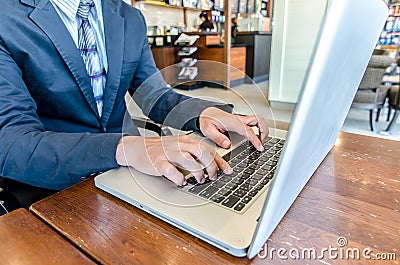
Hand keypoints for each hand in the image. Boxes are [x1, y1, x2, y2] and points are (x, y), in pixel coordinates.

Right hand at [115, 135, 232, 184]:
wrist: (135, 148)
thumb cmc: (159, 150)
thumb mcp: (179, 148)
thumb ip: (193, 154)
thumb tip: (212, 165)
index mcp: (186, 141)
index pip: (208, 149)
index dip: (220, 161)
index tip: (228, 170)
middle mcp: (179, 145)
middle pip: (202, 152)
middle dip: (211, 166)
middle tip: (212, 176)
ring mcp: (168, 153)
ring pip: (189, 160)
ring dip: (198, 172)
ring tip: (199, 180)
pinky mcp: (157, 162)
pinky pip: (171, 170)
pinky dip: (178, 178)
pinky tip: (181, 182)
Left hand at [199, 107, 267, 150]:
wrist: (206, 113)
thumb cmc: (207, 120)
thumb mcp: (208, 130)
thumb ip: (217, 137)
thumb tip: (227, 144)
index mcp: (233, 122)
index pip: (248, 130)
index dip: (256, 139)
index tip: (260, 147)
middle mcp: (239, 120)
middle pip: (259, 120)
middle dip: (264, 131)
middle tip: (262, 143)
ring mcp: (241, 120)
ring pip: (258, 120)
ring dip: (263, 129)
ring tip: (261, 141)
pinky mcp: (241, 122)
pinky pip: (254, 123)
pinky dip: (259, 129)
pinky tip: (256, 137)